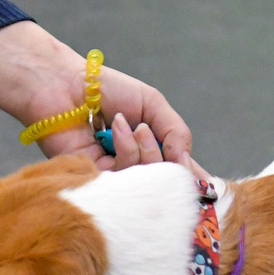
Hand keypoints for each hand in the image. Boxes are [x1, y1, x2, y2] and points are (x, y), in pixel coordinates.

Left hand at [0, 21, 203, 177]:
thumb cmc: (106, 88)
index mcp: (151, 149)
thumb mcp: (151, 103)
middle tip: (154, 137)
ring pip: (147, 184)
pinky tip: (115, 129)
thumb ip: (176, 131)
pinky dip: (126, 151)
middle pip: (167, 184)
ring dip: (145, 153)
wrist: (64, 85)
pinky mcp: (95, 180)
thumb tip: (185, 163)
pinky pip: (123, 178)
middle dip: (170, 164)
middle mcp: (135, 168)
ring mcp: (116, 176)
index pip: (178, 174)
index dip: (193, 183)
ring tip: (131, 126)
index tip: (208, 189)